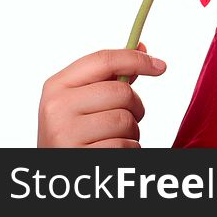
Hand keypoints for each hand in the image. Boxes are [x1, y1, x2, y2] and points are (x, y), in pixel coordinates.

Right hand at [37, 42, 166, 147]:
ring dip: (131, 131)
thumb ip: (111, 76)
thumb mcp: (83, 100)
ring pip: (125, 120)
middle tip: (124, 118)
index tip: (160, 66)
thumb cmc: (76, 132)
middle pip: (122, 92)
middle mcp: (56, 108)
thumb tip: (141, 47)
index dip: (136, 59)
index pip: (104, 59)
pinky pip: (125, 146)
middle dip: (134, 106)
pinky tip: (110, 151)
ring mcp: (65, 134)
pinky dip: (128, 149)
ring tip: (113, 137)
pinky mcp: (81, 157)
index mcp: (57, 86)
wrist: (58, 170)